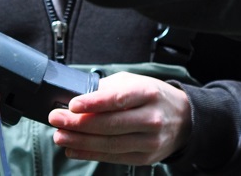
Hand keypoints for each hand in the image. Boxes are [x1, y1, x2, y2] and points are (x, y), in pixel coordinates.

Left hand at [48, 72, 191, 165]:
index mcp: (148, 93)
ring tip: (60, 136)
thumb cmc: (153, 97)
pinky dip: (90, 154)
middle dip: (78, 123)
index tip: (72, 104)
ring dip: (80, 141)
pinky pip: (113, 157)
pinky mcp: (145, 157)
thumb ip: (108, 88)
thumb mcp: (135, 82)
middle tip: (57, 119)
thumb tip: (78, 97)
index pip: (118, 98)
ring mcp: (150, 140)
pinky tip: (73, 149)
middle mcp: (152, 118)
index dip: (93, 103)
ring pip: (109, 144)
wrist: (183, 118)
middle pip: (110, 124)